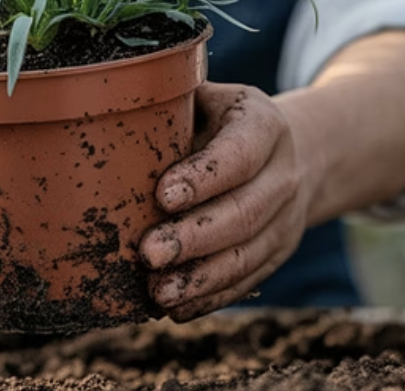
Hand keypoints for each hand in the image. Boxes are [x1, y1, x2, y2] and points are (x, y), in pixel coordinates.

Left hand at [139, 82, 312, 321]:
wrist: (293, 150)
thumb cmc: (224, 119)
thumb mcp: (209, 96)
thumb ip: (172, 100)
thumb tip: (111, 102)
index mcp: (264, 125)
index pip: (238, 154)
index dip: (202, 178)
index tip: (161, 196)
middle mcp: (282, 174)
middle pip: (243, 213)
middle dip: (193, 238)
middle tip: (149, 253)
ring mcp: (286, 218)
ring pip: (247, 255)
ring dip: (201, 277)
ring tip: (158, 291)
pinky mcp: (278, 253)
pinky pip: (247, 280)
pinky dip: (211, 296)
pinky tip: (177, 307)